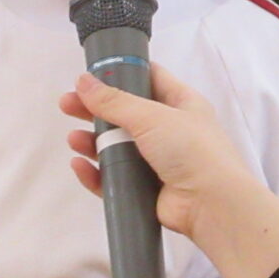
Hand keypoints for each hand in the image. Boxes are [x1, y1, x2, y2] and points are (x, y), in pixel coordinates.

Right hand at [63, 64, 278, 277]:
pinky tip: (80, 166)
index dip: (121, 73)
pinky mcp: (147, 189)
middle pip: (125, 114)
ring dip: (93, 142)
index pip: (149, 78)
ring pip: (117, 147)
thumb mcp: (152, 116)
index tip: (91, 74)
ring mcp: (158, 161)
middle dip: (95, 110)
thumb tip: (83, 81)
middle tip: (67, 105)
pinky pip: (115, 178)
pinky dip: (96, 173)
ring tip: (74, 140)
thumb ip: (114, 101)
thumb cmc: (190, 149)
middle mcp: (170, 130)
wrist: (212, 204)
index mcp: (180, 103)